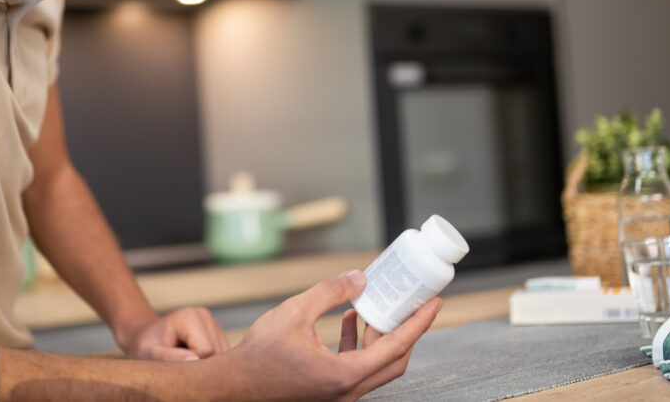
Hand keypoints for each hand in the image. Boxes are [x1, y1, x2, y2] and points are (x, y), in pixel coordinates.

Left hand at [116, 307, 228, 361]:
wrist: (144, 334)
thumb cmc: (145, 345)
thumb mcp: (151, 353)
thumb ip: (171, 357)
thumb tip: (195, 360)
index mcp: (189, 317)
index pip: (206, 350)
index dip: (194, 364)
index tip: (176, 365)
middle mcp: (204, 315)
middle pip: (217, 351)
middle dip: (203, 364)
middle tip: (180, 365)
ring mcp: (212, 321)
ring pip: (223, 353)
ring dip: (207, 363)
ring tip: (185, 358)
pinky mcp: (216, 330)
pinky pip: (222, 353)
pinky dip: (210, 360)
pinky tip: (193, 357)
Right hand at [228, 270, 441, 400]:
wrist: (235, 384)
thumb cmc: (258, 355)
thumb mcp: (294, 312)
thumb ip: (329, 292)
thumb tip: (360, 278)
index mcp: (343, 375)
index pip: (396, 347)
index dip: (418, 323)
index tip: (434, 303)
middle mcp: (346, 391)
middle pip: (394, 361)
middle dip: (407, 330)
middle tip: (414, 304)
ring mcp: (338, 394)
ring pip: (376, 366)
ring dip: (381, 336)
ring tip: (377, 305)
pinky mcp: (329, 391)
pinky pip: (358, 368)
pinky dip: (361, 344)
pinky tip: (350, 319)